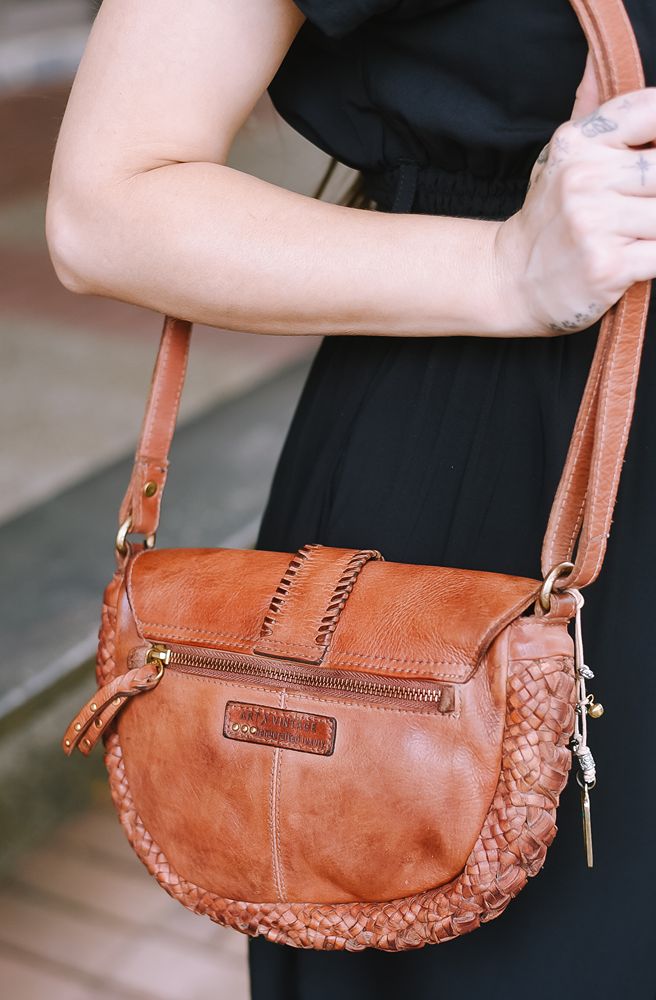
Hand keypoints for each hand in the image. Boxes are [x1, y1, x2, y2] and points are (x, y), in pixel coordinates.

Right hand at [496, 54, 655, 335]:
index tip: (646, 161)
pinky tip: (636, 256)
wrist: (511, 280)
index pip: (649, 110)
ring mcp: (595, 223)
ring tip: (635, 233)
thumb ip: (590, 113)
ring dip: (653, 227)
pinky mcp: (608, 266)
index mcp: (578, 143)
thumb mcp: (560, 157)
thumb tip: (596, 64)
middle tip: (638, 204)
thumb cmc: (547, 218)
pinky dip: (654, 256)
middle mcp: (584, 178)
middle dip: (653, 192)